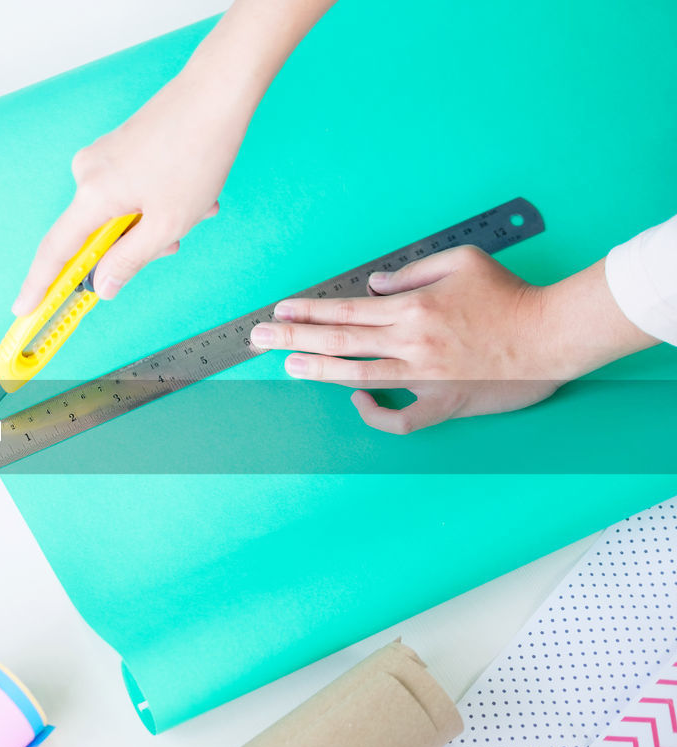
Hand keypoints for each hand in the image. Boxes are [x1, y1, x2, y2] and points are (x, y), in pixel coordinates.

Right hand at [10, 67, 241, 314]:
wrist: (217, 92)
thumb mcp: (166, 224)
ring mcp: (104, 157)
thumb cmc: (196, 152)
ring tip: (196, 207)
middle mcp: (89, 173)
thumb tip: (103, 286)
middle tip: (174, 241)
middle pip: (98, 234)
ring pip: (121, 214)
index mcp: (93, 194)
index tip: (24, 308)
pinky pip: (131, 191)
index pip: (56, 251)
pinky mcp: (120, 148)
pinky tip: (192, 191)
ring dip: (157, 221)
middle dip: (137, 245)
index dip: (39, 285)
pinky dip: (160, 201)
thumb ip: (129, 261)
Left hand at [247, 246, 657, 433]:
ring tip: (288, 366)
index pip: (347, 309)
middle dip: (295, 338)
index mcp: (413, 308)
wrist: (553, 334)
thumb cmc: (511, 294)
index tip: (279, 311)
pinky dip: (374, 415)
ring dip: (318, 371)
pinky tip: (355, 402)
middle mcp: (412, 342)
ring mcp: (425, 376)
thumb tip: (375, 284)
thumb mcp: (462, 262)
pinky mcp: (443, 402)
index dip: (308, 311)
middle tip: (259, 338)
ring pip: (359, 376)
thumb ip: (413, 272)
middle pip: (341, 340)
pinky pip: (401, 419)